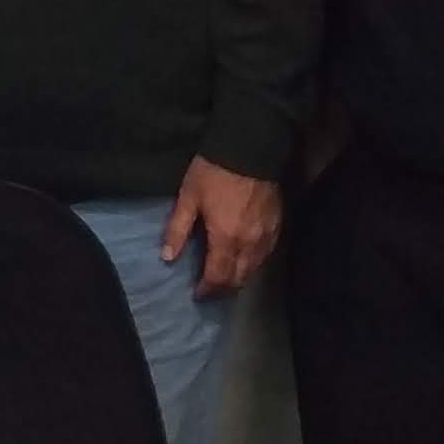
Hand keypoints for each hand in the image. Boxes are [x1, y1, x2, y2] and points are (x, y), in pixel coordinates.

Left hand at [164, 157, 280, 293]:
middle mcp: (249, 244)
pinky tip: (246, 261)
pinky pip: (266, 255)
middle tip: (211, 291)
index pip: (217, 277)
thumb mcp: (189, 197)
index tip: (198, 295)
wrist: (250, 148)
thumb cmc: (213, 172)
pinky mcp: (277, 225)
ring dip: (240, 278)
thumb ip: (178, 230)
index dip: (207, 290)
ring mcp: (266, 236)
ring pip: (254, 269)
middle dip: (224, 289)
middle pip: (238, 278)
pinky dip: (254, 264)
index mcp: (225, 238)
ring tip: (226, 279)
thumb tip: (167, 258)